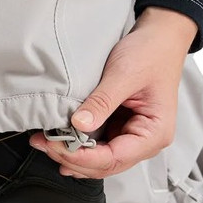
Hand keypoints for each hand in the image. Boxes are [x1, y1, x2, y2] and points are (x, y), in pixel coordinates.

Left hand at [29, 6, 197, 177]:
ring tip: (45, 143)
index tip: (56, 144)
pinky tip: (59, 144)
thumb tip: (79, 125)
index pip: (114, 158)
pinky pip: (98, 146)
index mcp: (155, 133)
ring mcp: (133, 136)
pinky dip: (79, 147)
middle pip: (106, 165)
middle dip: (73, 158)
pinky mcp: (121, 127)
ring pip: (100, 160)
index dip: (82, 157)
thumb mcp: (124, 74)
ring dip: (73, 155)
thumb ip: (102, 102)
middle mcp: (146, 141)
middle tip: (43, 144)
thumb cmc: (150, 53)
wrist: (160, 37)